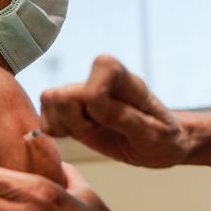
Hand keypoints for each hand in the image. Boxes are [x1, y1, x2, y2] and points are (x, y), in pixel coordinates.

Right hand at [40, 55, 191, 167]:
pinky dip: (57, 131)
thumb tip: (95, 105)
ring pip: (50, 100)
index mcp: (127, 81)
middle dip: (76, 120)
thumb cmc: (164, 138)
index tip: (104, 117)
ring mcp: (84, 94)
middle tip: (97, 130)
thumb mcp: (153, 134)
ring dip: (65, 125)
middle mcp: (101, 81)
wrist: (163, 144)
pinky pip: (46, 116)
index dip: (96, 93)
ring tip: (90, 132)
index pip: (103, 65)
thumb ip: (124, 118)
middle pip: (64, 91)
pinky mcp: (72, 110)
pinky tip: (79, 135)